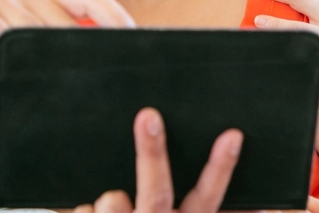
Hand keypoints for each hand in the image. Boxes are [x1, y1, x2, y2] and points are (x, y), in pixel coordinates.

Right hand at [0, 0, 133, 107]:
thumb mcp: (23, 67)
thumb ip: (53, 62)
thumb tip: (97, 77)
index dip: (116, 16)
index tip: (137, 38)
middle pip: (64, 20)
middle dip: (73, 51)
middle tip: (84, 77)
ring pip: (34, 32)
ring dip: (27, 60)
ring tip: (8, 73)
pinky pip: (0, 39)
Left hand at [75, 108, 244, 212]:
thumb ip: (193, 202)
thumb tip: (235, 183)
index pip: (208, 195)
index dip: (221, 167)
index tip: (233, 134)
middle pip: (157, 192)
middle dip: (153, 152)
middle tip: (148, 115)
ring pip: (114, 199)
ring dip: (108, 202)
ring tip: (110, 210)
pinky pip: (83, 210)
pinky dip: (83, 212)